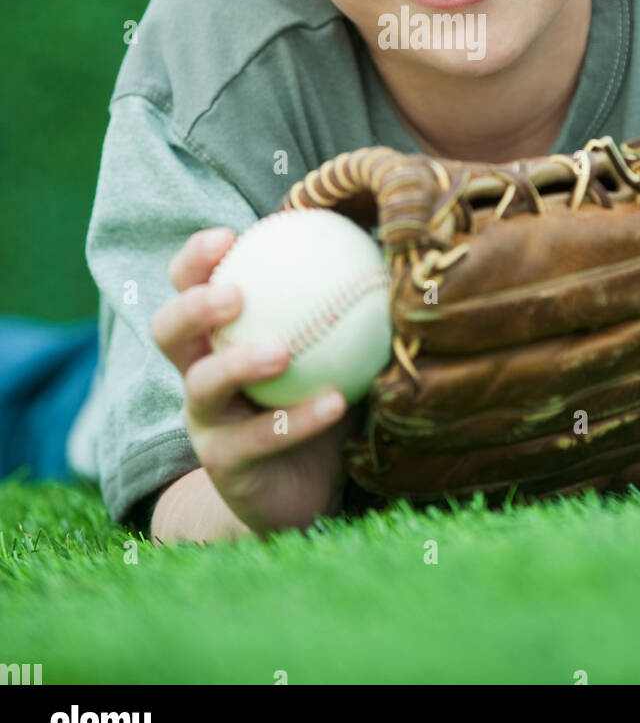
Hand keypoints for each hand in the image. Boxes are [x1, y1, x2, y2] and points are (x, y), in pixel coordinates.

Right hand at [151, 226, 363, 536]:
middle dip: (193, 305)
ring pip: (203, 386)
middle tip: (235, 294)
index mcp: (214, 335)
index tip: (229, 236)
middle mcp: (197, 373)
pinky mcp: (226, 466)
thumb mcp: (327, 346)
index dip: (194, 259)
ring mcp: (206, 422)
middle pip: (168, 330)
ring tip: (281, 351)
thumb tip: (387, 242)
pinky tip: (336, 401)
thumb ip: (340, 300)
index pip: (186, 285)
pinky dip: (298, 419)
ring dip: (238, 363)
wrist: (301, 486)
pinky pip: (258, 440)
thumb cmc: (314, 395)